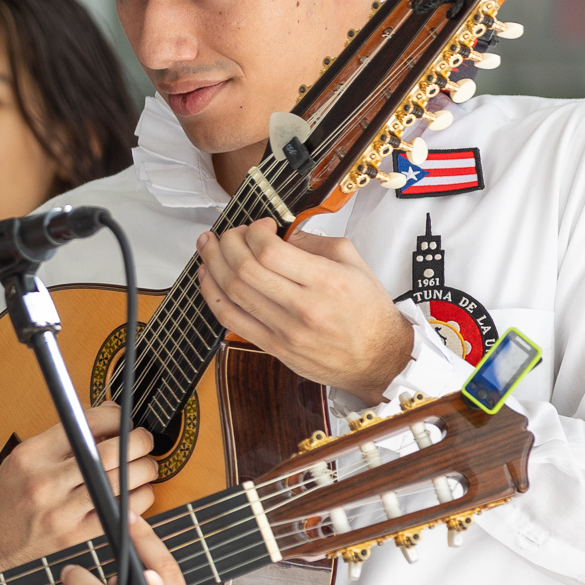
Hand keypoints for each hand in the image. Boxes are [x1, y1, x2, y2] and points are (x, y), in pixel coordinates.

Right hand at [0, 404, 156, 582]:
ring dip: (144, 469)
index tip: (122, 421)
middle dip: (139, 441)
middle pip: (111, 452)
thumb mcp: (22, 462)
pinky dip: (139, 498)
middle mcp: (46, 484)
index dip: (115, 417)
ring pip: (125, 481)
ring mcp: (63, 513)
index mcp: (31, 457)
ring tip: (142, 467)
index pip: (86, 423)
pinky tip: (132, 494)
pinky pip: (125, 511)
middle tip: (142, 442)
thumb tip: (107, 419)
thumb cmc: (8, 503)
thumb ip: (60, 441)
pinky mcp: (78, 537)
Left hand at [195, 219, 412, 401]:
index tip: (259, 226)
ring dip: (213, 265)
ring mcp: (285, 330)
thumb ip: (315, 243)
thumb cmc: (367, 311)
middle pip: (245, 269)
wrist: (377, 358)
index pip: (270, 251)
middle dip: (227, 243)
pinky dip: (213, 295)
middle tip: (228, 233)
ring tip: (208, 247)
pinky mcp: (273, 347)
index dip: (254, 232)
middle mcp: (303, 307)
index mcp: (326, 281)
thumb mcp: (354, 263)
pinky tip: (208, 277)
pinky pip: (231, 320)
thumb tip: (279, 232)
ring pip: (233, 292)